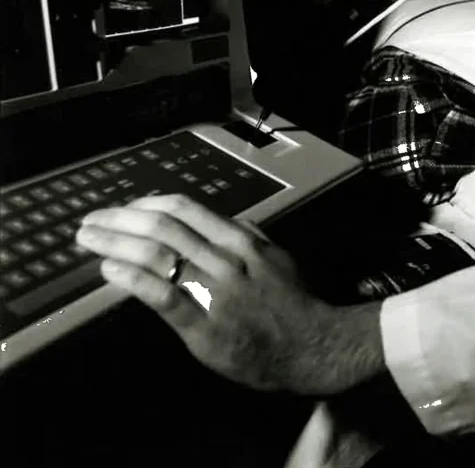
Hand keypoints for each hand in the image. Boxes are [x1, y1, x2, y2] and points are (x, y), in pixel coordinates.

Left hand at [75, 195, 380, 394]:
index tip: (123, 207)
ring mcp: (213, 290)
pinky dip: (133, 278)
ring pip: (158, 255)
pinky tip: (111, 270)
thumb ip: (248, 236)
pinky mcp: (203, 325)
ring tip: (89, 240)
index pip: (186, 209)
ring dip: (117, 243)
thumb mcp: (275, 256)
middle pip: (164, 227)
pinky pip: (162, 296)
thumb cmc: (291, 302)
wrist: (309, 346)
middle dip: (121, 220)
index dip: (147, 204)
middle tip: (92, 220)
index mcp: (240, 239)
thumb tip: (224, 219)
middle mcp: (224, 258)